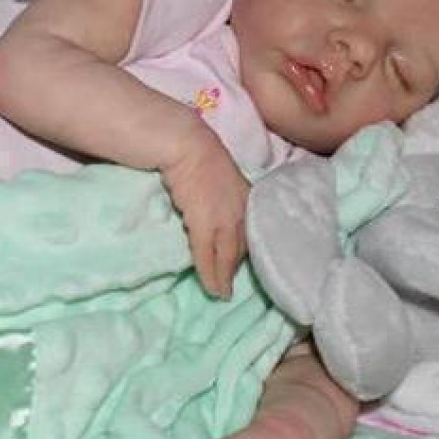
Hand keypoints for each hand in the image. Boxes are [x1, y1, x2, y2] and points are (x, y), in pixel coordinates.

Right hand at [159, 128, 249, 298]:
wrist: (185, 146)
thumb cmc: (198, 156)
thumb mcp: (221, 177)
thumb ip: (224, 195)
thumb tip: (216, 207)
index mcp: (249, 197)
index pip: (252, 230)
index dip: (248, 250)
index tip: (243, 264)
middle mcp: (243, 210)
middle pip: (244, 247)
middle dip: (238, 268)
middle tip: (232, 285)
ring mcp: (226, 218)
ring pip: (229, 256)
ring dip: (225, 277)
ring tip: (222, 293)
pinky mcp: (206, 225)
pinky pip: (208, 256)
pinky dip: (211, 274)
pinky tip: (213, 288)